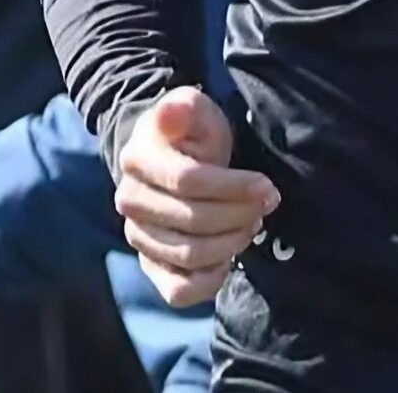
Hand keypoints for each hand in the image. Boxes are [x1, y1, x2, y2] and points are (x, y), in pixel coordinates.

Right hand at [115, 86, 279, 309]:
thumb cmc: (189, 134)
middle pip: (194, 221)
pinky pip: (177, 291)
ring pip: (190, 255)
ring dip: (232, 242)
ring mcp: (137, 236)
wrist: (170, 162)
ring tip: (251, 222)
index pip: (188, 181)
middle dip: (240, 214)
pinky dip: (209, 282)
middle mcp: (130, 202)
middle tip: (265, 204)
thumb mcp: (193, 108)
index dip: (234, 186)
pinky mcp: (150, 265)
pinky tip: (229, 259)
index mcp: (138, 159)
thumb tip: (170, 111)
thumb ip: (184, 106)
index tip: (267, 186)